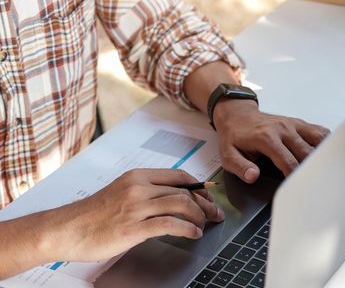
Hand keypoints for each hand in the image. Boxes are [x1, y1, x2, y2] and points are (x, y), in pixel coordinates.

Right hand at [43, 168, 223, 261]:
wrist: (65, 229)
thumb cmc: (93, 215)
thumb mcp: (121, 192)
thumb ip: (145, 192)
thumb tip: (174, 197)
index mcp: (137, 176)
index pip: (179, 175)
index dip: (199, 187)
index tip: (209, 197)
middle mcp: (138, 187)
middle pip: (184, 190)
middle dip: (205, 204)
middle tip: (214, 214)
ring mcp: (136, 207)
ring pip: (181, 204)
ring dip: (199, 216)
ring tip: (204, 225)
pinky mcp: (133, 227)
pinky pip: (170, 224)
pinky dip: (188, 229)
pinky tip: (193, 234)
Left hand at [213, 100, 329, 182]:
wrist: (237, 114)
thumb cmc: (234, 135)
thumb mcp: (228, 154)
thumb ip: (240, 167)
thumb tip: (253, 176)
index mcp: (267, 138)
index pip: (289, 162)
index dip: (296, 179)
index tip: (299, 190)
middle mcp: (283, 129)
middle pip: (307, 153)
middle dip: (313, 170)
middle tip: (317, 185)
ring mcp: (293, 125)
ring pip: (318, 140)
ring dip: (323, 156)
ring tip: (326, 171)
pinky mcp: (299, 123)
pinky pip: (319, 132)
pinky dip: (327, 143)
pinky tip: (327, 155)